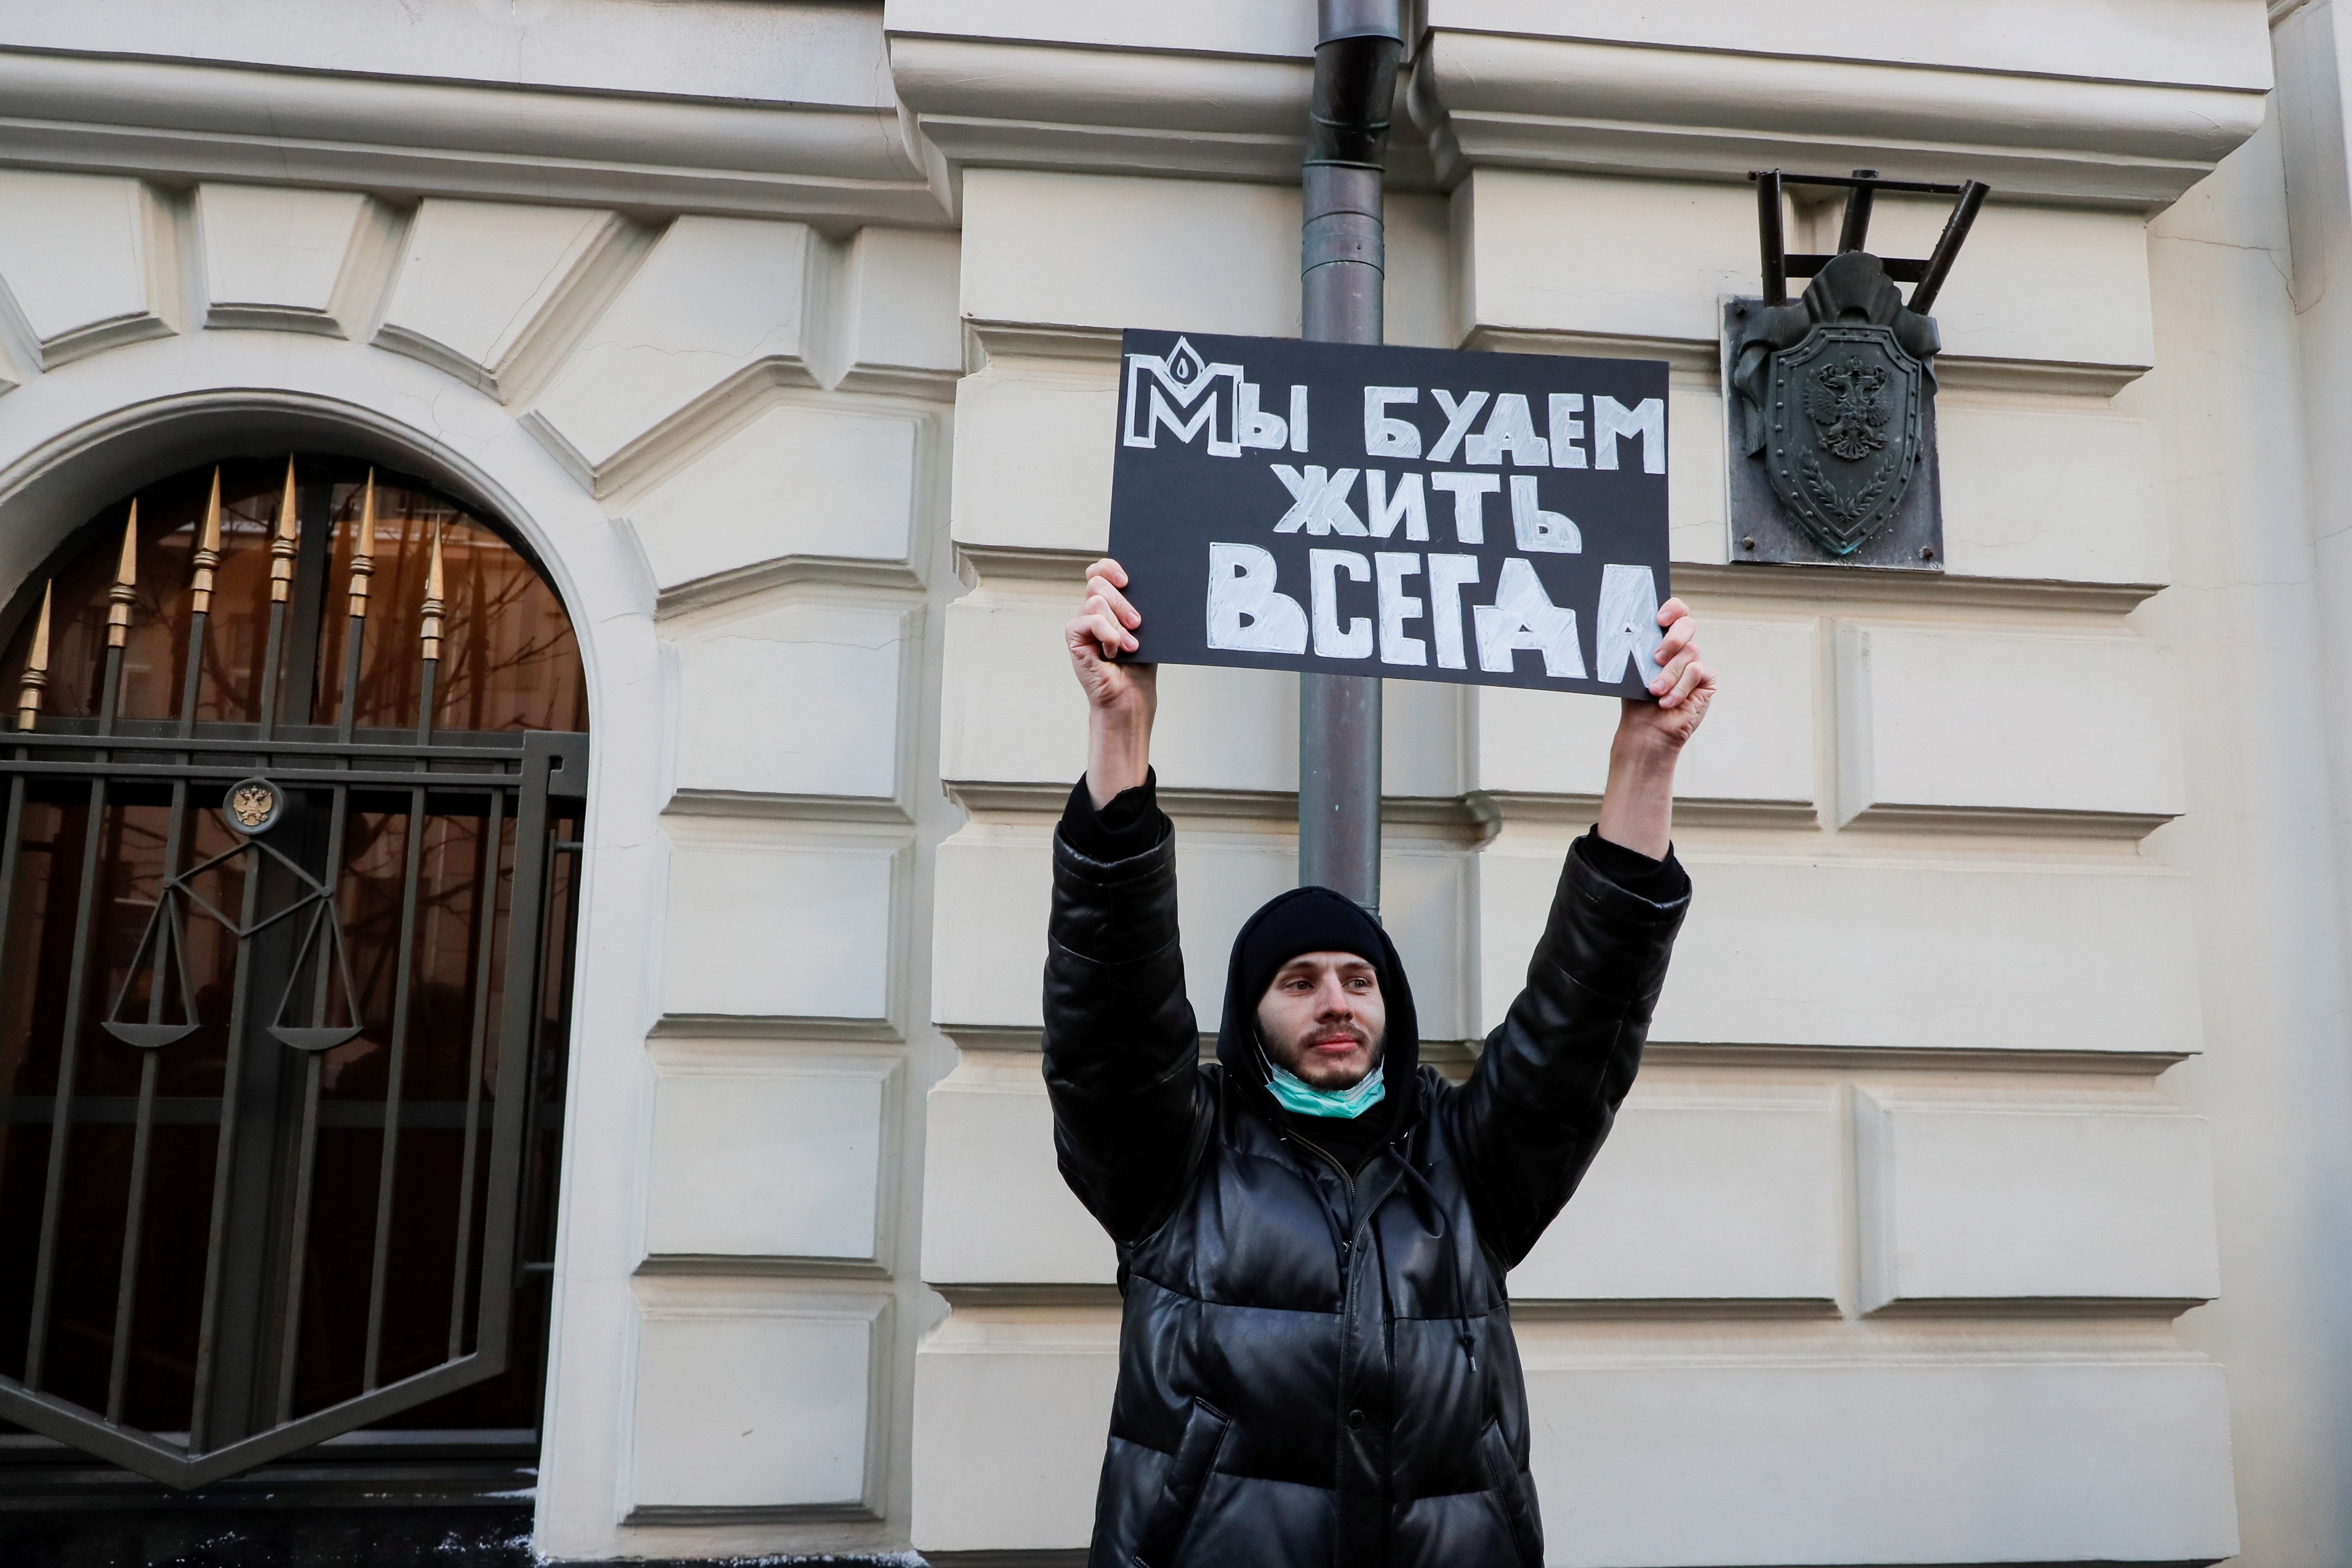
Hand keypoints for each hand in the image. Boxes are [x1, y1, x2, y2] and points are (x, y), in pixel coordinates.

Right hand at [1065, 558, 1156, 804]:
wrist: (1130, 698)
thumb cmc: (1140, 667)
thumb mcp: (1146, 630)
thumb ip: (1140, 606)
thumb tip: (1151, 584)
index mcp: (1110, 605)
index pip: (1100, 571)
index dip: (1110, 567)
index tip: (1128, 579)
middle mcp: (1093, 611)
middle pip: (1097, 581)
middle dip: (1121, 600)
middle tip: (1137, 622)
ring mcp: (1082, 624)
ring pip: (1095, 600)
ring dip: (1117, 623)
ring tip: (1129, 645)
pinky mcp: (1074, 638)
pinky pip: (1087, 621)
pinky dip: (1106, 633)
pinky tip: (1114, 651)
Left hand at [1616, 597, 1713, 753]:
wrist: (1646, 729)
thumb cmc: (1637, 700)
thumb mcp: (1634, 671)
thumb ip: (1640, 649)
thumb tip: (1628, 629)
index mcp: (1661, 639)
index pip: (1675, 612)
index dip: (1672, 609)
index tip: (1659, 620)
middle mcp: (1680, 648)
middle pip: (1687, 625)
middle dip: (1672, 639)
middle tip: (1656, 657)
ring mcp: (1695, 662)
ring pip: (1690, 651)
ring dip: (1669, 673)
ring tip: (1656, 691)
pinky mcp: (1706, 680)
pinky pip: (1697, 671)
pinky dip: (1680, 687)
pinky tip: (1668, 701)